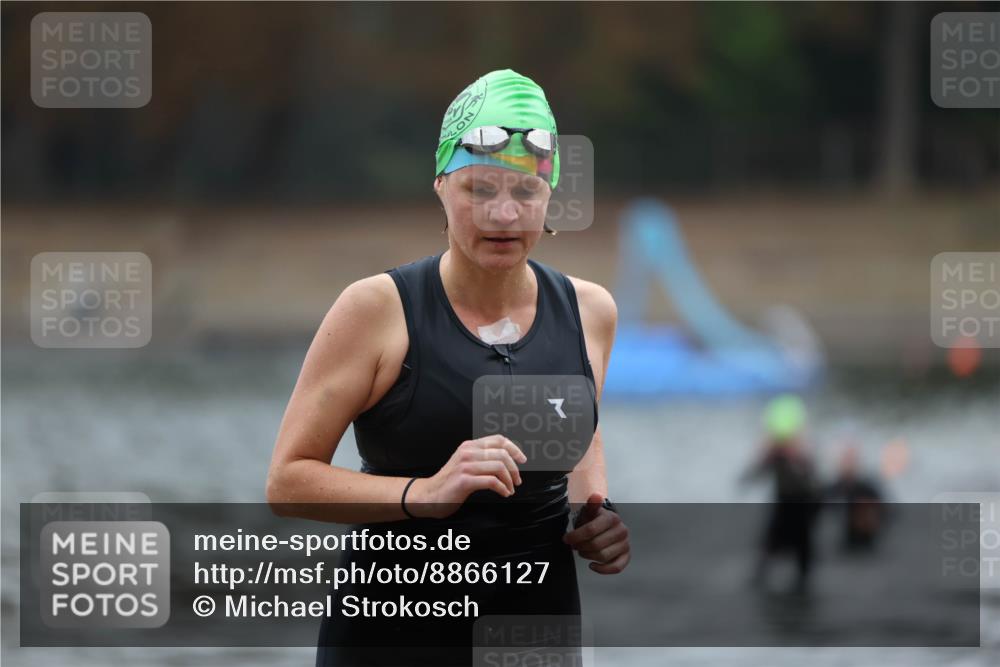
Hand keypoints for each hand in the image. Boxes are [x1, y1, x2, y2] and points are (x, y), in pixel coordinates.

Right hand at [409, 435, 526, 518]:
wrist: (429, 495)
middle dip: (514, 468)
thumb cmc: (450, 481)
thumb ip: (481, 457)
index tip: (522, 460)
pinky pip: (492, 481)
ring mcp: (465, 466)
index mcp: (470, 446)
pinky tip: (504, 493)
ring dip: (509, 480)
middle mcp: (468, 452)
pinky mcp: (464, 480)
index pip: (499, 439)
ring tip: (510, 488)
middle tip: (517, 480)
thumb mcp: (465, 462)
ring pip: (499, 466)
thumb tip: (506, 459)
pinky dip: (502, 488)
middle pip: (502, 453)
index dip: (514, 449)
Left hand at [563, 492, 629, 573]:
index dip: (576, 536)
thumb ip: (591, 505)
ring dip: (588, 556)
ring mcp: (625, 544)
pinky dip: (603, 569)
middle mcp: (622, 530)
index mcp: (612, 518)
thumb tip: (595, 495)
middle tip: (575, 546)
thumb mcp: (590, 511)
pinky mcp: (626, 556)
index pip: (590, 530)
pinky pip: (616, 568)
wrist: (606, 526)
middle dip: (581, 546)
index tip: (566, 539)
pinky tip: (592, 565)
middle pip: (595, 545)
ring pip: (603, 556)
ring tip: (583, 551)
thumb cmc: (595, 520)